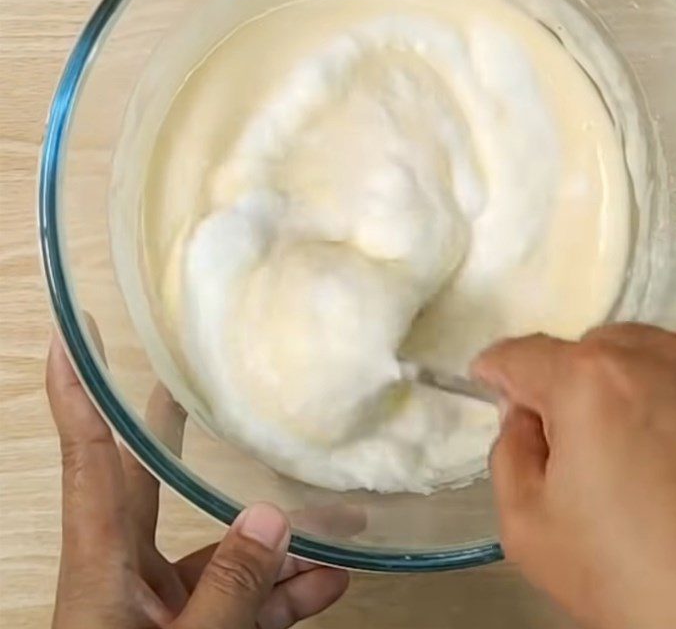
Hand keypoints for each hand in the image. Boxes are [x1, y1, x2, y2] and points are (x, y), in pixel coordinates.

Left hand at [46, 334, 348, 628]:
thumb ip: (229, 585)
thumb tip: (271, 518)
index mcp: (101, 563)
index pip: (87, 458)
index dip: (78, 395)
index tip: (74, 338)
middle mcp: (125, 572)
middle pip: (152, 481)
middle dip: (174, 429)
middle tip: (192, 381)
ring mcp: (160, 603)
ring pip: (221, 549)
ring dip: (279, 541)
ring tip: (338, 520)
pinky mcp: (192, 627)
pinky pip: (241, 595)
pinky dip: (284, 588)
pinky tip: (327, 579)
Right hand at [475, 324, 675, 628]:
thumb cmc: (640, 584)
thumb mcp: (530, 530)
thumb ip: (509, 452)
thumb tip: (524, 416)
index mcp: (590, 384)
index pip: (523, 355)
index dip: (498, 372)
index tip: (494, 383)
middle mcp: (660, 358)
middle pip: (592, 351)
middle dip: (572, 386)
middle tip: (581, 445)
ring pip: (653, 355)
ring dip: (634, 386)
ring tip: (648, 454)